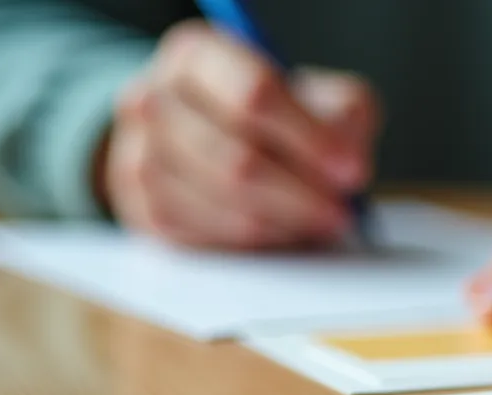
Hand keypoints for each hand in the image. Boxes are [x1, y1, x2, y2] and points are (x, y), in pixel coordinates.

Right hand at [98, 21, 378, 247]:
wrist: (201, 138)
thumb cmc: (265, 115)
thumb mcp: (313, 94)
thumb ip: (342, 114)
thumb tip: (350, 161)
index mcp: (196, 55)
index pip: (254, 93)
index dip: (310, 137)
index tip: (351, 169)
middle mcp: (154, 99)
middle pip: (237, 157)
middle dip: (301, 192)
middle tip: (342, 211)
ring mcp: (139, 155)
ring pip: (222, 202)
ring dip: (282, 221)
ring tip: (318, 221)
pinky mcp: (143, 208)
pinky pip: (205, 235)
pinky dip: (254, 241)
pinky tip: (282, 231)